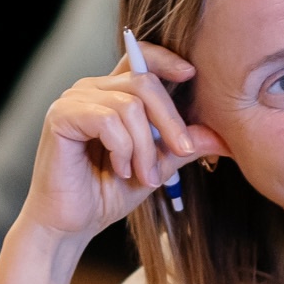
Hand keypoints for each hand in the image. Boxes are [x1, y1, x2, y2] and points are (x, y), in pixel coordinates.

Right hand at [20, 41, 221, 242]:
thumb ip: (181, 147)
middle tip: (183, 153)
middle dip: (171, 121)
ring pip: (130, 105)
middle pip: (144, 82)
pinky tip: (120, 170)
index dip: (167, 60)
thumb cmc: (105, 194)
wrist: (69, 225)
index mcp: (111, 93)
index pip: (141, 58)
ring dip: (145, 147)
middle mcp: (91, 89)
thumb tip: (222, 137)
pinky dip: (122, 149)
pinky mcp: (61, 116)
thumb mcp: (155, 168)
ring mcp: (74, 100)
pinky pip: (108, 120)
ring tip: (144, 176)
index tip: (191, 76)